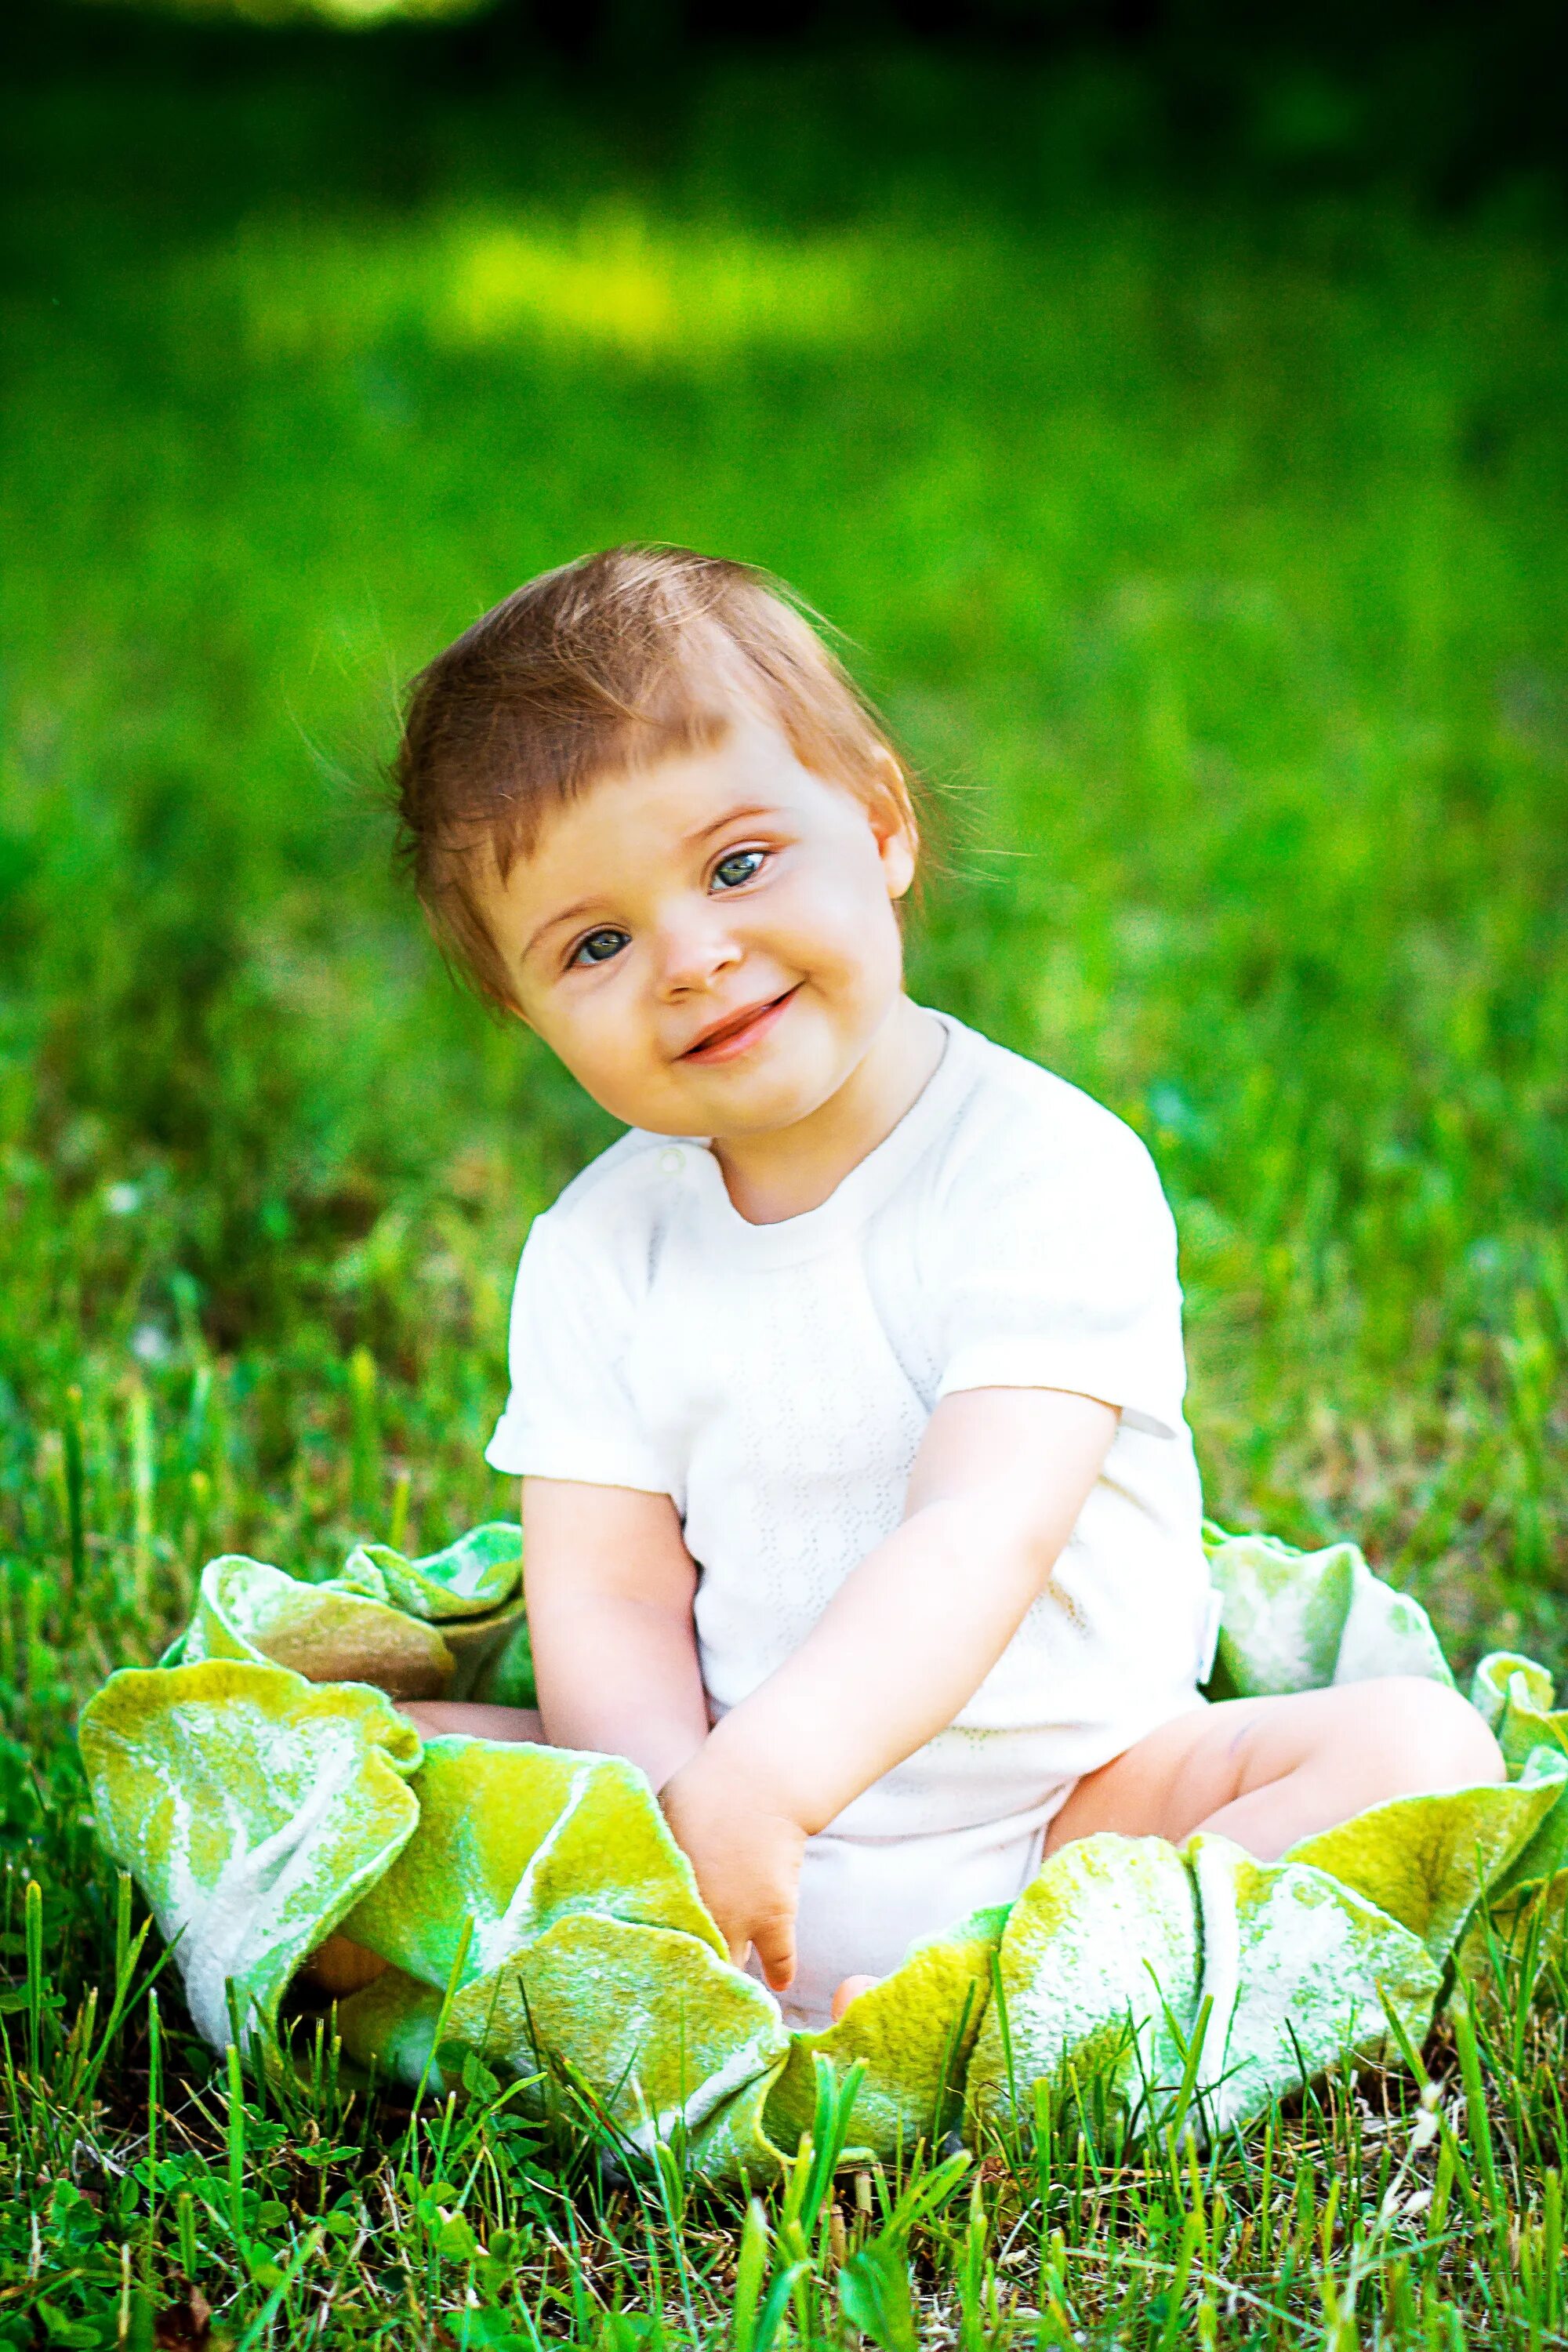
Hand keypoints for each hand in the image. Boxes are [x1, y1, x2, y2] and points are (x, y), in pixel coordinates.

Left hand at [659, 1747, 805, 1990]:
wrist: (758, 1782)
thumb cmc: (701, 1795)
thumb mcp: (661, 1826)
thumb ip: (651, 1864)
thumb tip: (626, 1883)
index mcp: (665, 1895)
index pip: (651, 1948)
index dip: (651, 1964)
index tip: (649, 1978)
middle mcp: (699, 1915)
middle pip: (688, 1967)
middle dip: (685, 1981)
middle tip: (683, 1992)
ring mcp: (739, 1920)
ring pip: (731, 1970)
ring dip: (729, 1980)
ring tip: (725, 1996)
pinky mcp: (775, 1916)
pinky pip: (780, 1960)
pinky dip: (779, 1973)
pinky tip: (777, 1984)